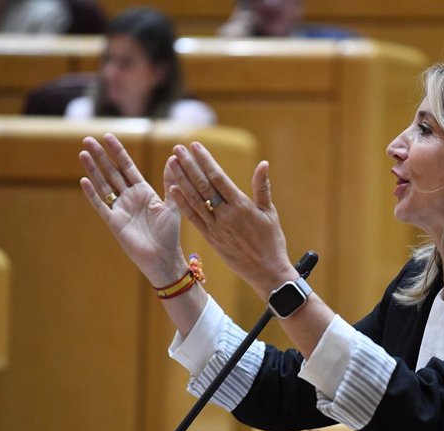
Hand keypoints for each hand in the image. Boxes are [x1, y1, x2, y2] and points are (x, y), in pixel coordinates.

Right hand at [78, 134, 186, 285]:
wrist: (163, 257)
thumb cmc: (169, 234)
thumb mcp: (172, 204)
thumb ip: (171, 182)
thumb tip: (173, 157)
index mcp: (143, 192)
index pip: (127, 167)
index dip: (118, 152)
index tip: (108, 136)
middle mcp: (129, 198)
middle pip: (112, 172)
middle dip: (100, 156)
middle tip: (88, 139)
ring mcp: (120, 209)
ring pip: (103, 185)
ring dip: (93, 169)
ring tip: (83, 153)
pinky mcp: (114, 223)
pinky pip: (101, 206)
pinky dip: (92, 194)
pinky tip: (84, 181)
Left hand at [167, 142, 297, 299]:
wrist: (266, 271)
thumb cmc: (271, 241)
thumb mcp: (270, 212)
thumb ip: (262, 187)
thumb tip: (263, 164)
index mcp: (241, 206)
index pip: (218, 178)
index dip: (205, 161)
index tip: (195, 146)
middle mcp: (225, 215)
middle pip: (203, 185)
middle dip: (189, 165)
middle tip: (177, 148)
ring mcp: (216, 227)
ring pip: (194, 200)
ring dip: (181, 180)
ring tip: (172, 163)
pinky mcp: (210, 238)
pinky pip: (193, 218)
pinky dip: (183, 203)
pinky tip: (173, 189)